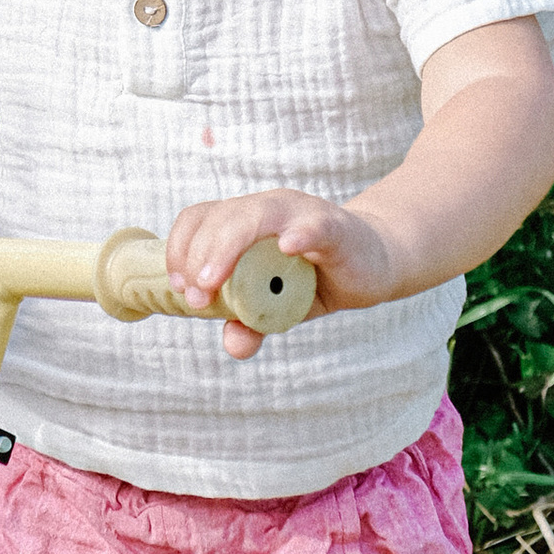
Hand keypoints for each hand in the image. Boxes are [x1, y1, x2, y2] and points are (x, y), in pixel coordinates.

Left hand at [164, 186, 394, 358]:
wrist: (373, 263)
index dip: (180, 250)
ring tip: (216, 282)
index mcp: (244, 220)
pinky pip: (314, 226)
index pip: (199, 219)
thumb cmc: (315, 277)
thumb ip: (252, 322)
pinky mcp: (334, 228)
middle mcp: (268, 209)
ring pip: (256, 216)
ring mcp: (300, 215)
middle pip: (221, 217)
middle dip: (198, 257)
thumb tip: (235, 345)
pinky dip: (299, 234)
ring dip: (228, 248)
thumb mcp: (277, 305)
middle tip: (197, 297)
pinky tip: (287, 248)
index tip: (179, 287)